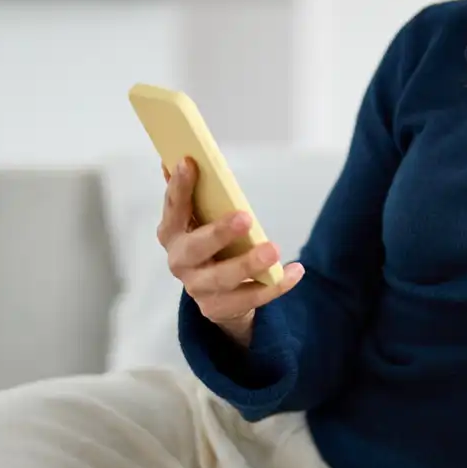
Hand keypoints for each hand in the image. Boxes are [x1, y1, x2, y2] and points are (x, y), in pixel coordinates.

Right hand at [157, 158, 303, 347]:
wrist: (216, 294)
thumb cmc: (209, 244)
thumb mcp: (199, 219)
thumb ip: (190, 194)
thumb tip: (174, 158)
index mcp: (171, 233)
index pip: (173, 209)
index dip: (178, 187)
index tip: (190, 162)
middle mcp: (180, 262)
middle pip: (196, 249)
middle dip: (218, 233)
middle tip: (246, 217)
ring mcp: (199, 288)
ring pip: (223, 278)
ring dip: (249, 264)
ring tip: (273, 249)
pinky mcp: (219, 309)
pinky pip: (252, 297)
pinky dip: (276, 284)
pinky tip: (295, 270)